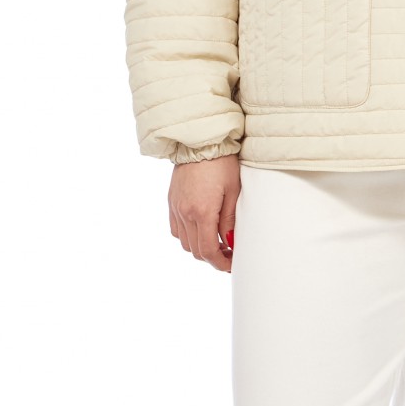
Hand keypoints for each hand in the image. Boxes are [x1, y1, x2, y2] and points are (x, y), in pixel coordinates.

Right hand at [169, 155, 239, 271]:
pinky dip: (187, 236)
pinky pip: (176, 229)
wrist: (200, 141)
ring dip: (200, 248)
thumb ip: (230, 221)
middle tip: (229, 254)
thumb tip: (230, 243)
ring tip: (217, 242)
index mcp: (202, 212)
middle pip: (195, 250)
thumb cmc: (222, 163)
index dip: (220, 263)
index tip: (232, 264)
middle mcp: (185, 213)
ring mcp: (175, 208)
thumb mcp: (233, 191)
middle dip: (212, 258)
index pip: (208, 251)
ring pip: (184, 243)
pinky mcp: (171, 201)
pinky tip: (201, 230)